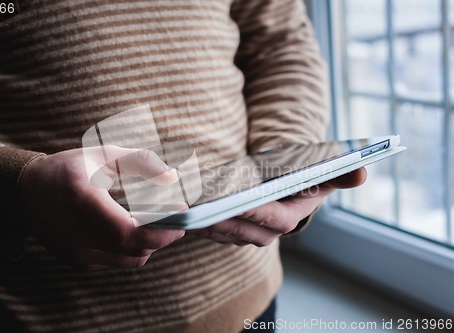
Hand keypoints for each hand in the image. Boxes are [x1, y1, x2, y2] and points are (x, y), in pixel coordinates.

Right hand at [19, 146, 184, 268]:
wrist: (24, 193)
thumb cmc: (68, 168)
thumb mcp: (102, 153)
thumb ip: (140, 161)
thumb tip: (173, 177)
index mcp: (83, 199)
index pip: (127, 232)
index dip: (160, 232)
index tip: (179, 221)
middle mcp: (76, 232)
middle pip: (134, 250)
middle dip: (162, 239)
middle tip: (174, 222)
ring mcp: (75, 251)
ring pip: (129, 260)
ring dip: (148, 245)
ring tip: (155, 225)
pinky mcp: (76, 261)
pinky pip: (116, 260)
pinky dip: (130, 249)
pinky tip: (131, 230)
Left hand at [189, 168, 366, 245]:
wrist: (282, 187)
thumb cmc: (300, 177)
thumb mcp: (322, 173)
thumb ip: (340, 173)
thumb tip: (361, 171)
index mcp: (287, 218)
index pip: (272, 218)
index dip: (255, 212)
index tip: (235, 202)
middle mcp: (263, 232)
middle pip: (239, 228)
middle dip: (219, 220)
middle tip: (198, 208)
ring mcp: (242, 232)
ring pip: (218, 230)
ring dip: (200, 222)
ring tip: (181, 208)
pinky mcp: (224, 228)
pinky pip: (207, 227)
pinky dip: (193, 219)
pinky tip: (177, 208)